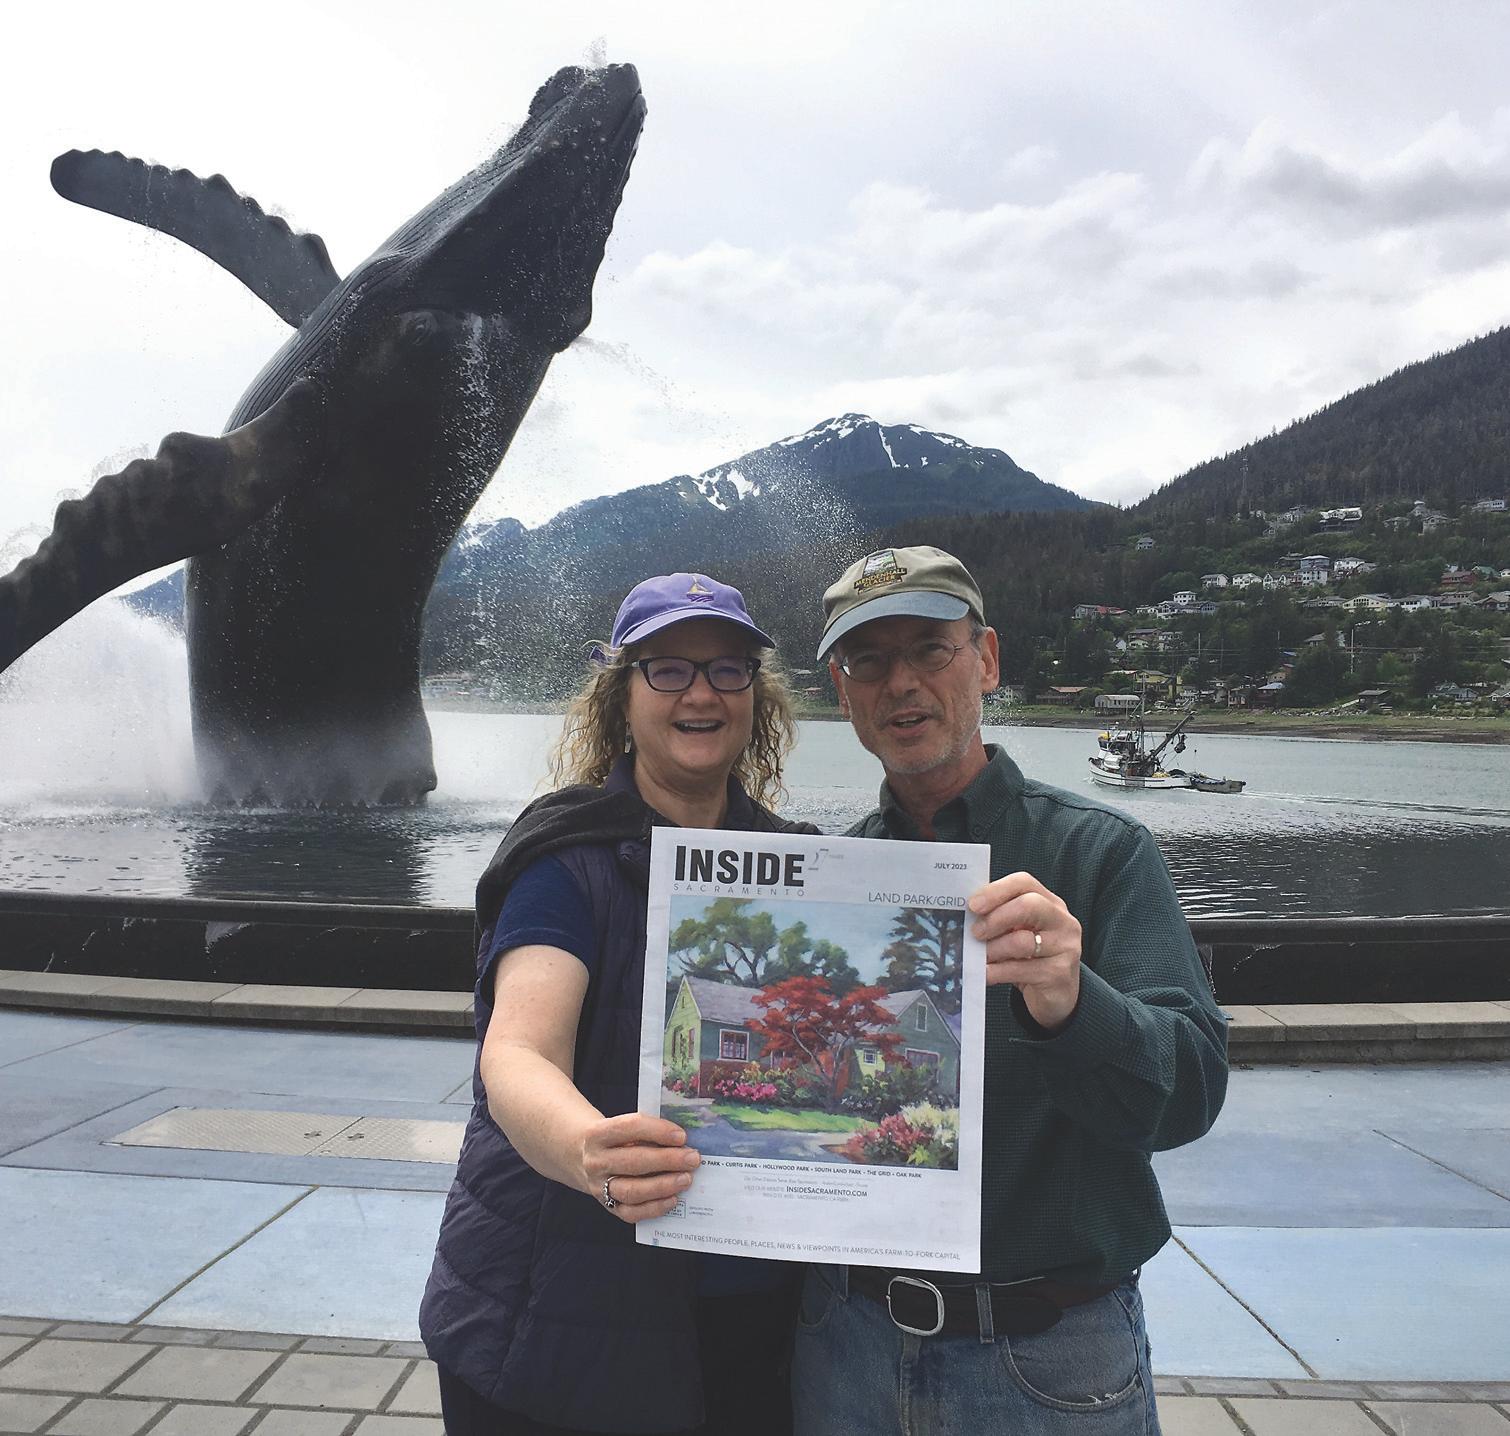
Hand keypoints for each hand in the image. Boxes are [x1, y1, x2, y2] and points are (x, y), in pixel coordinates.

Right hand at [578, 1112, 700, 1223]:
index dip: (658, 1131)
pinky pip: (632, 1213)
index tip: (682, 1136)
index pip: (629, 1128)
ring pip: (632, 1190)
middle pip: (633, 1161)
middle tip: (692, 1158)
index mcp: (597, 1134)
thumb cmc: (614, 1139)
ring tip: (686, 1179)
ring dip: (663, 1185)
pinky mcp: (607, 1206)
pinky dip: (654, 1208)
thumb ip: (646, 1131)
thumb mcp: (622, 1127)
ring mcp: (599, 1187)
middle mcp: (595, 1161)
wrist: (583, 1157)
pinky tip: (673, 1199)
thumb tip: (682, 1142)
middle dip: (667, 1160)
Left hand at [968, 870, 1081, 1032]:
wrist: (1057, 996)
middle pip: (1029, 905)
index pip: (1024, 883)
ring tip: (980, 956)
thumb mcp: (1019, 933)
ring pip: (1022, 941)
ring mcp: (1065, 947)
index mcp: (1050, 903)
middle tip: (976, 932)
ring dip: (993, 949)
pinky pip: (1021, 970)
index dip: (996, 891)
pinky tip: (985, 974)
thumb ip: (1001, 919)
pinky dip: (997, 971)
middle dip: (996, 918)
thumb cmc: (1032, 959)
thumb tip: (967, 914)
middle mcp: (1063, 921)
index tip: (973, 905)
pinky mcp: (1059, 974)